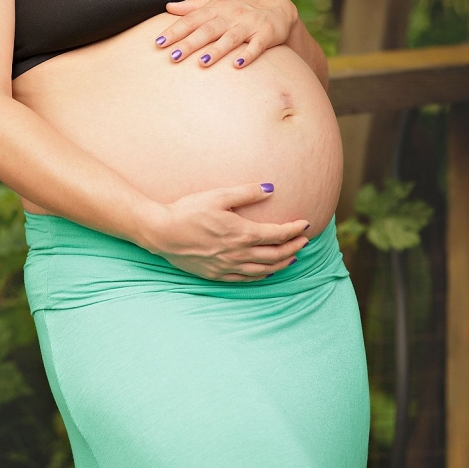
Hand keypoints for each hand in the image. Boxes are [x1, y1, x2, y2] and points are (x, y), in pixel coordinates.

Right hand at [144, 182, 309, 280]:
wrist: (162, 232)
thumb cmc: (188, 211)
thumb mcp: (218, 195)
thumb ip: (246, 192)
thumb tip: (270, 188)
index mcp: (242, 233)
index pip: (277, 234)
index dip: (295, 230)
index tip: (306, 224)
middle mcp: (239, 253)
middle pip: (275, 254)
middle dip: (293, 247)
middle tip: (304, 242)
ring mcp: (228, 266)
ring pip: (263, 270)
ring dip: (281, 264)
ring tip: (291, 258)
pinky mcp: (216, 274)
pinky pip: (245, 279)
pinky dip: (261, 276)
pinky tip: (265, 272)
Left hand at [153, 0, 297, 67]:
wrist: (279, 4)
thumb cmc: (242, 4)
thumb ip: (194, 6)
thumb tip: (169, 7)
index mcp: (216, 7)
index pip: (192, 19)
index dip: (175, 30)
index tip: (159, 43)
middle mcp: (231, 15)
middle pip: (207, 30)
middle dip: (190, 43)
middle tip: (173, 56)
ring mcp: (249, 24)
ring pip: (230, 38)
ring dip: (216, 50)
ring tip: (201, 63)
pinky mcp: (267, 34)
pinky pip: (257, 45)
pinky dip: (248, 54)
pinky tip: (238, 65)